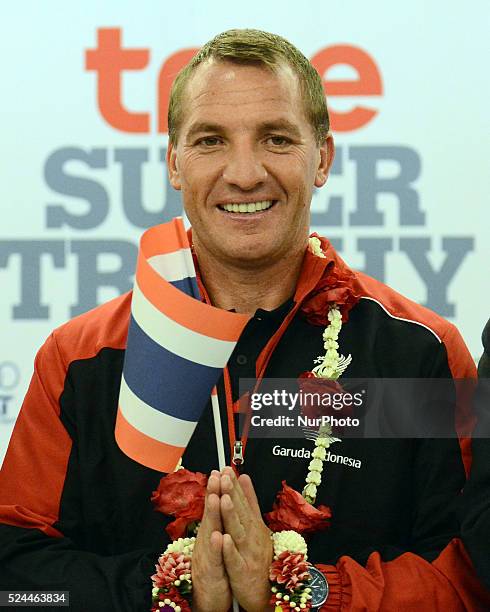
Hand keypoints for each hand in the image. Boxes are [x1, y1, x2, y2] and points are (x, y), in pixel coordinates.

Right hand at [191, 471, 231, 611]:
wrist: (208, 599)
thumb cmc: (214, 568)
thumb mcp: (216, 541)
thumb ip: (218, 520)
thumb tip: (220, 498)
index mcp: (211, 532)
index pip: (215, 507)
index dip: (217, 488)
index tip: (220, 470)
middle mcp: (205, 541)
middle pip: (210, 515)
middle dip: (213, 494)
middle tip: (216, 475)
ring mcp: (206, 556)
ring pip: (209, 533)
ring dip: (213, 515)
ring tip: (216, 498)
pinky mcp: (210, 573)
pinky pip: (214, 559)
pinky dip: (216, 547)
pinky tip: (219, 536)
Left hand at [219, 467, 273, 611]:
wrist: (264, 590)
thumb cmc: (257, 554)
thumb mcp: (256, 525)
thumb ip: (249, 500)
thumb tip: (244, 476)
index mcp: (253, 524)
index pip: (243, 500)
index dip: (235, 485)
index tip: (227, 469)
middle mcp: (251, 535)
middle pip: (240, 512)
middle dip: (232, 493)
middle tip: (225, 476)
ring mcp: (247, 553)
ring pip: (238, 531)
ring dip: (231, 515)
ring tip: (224, 499)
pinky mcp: (242, 571)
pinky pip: (235, 559)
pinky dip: (230, 549)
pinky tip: (225, 538)